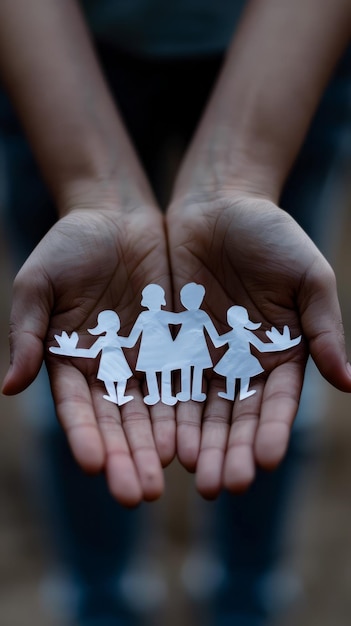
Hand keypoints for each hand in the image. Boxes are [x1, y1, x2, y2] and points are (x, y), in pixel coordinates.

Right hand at [2, 201, 174, 505]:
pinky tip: (198, 441)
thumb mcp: (39, 284)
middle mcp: (111, 371)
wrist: (118, 217)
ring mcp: (147, 361)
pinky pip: (188, 383)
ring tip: (170, 481)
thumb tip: (10, 386)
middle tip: (135, 494)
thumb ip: (28, 333)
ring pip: (155, 413)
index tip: (94, 465)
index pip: (78, 408)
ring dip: (160, 448)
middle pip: (119, 422)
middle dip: (127, 457)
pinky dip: (191, 413)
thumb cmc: (69, 246)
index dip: (85, 436)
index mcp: (72, 362)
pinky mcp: (179, 346)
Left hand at [167, 190, 350, 497]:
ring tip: (192, 475)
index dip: (271, 430)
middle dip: (230, 451)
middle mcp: (242, 364)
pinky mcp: (170, 346)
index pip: (277, 401)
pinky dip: (165, 413)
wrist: (216, 206)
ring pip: (200, 410)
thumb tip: (350, 382)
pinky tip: (160, 441)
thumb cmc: (271, 234)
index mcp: (281, 353)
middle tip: (223, 486)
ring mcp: (204, 358)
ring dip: (198, 444)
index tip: (265, 460)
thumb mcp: (307, 276)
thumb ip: (323, 327)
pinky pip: (165, 385)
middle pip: (236, 417)